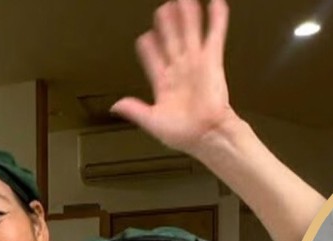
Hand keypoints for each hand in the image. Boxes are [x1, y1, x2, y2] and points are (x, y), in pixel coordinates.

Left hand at [112, 0, 238, 155]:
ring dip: (186, 15)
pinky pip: (214, 35)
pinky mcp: (212, 61)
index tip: (145, 37)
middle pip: (171, 39)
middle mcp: (180, 71)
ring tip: (183, 0)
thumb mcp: (153, 122)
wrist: (209, 136)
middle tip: (164, 8)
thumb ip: (135, 110)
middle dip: (167, 24)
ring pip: (189, 32)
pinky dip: (216, 19)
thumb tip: (116, 105)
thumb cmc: (186, 134)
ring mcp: (196, 63)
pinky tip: (215, 5)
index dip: (148, 47)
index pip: (153, 58)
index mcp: (165, 84)